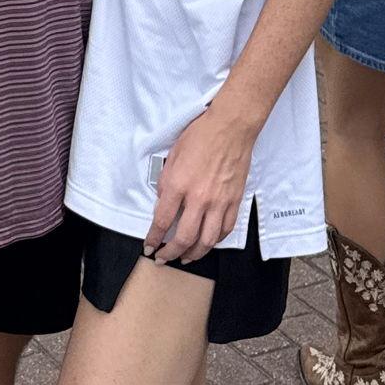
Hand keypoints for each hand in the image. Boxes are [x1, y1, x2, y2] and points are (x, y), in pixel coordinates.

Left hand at [146, 104, 256, 265]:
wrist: (231, 127)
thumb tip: (163, 203)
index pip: (162, 221)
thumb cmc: (201, 135)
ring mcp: (219, 202)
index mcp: (179, 184)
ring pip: (207, 241)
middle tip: (164, 258)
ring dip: (194, 254)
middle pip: (184, 238)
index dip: (154, 238)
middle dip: (171, 253)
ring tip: (185, 258)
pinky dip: (215, 240)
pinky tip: (208, 242)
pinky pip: (225, 230)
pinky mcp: (235, 201)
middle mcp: (199, 198)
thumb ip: (166, 182)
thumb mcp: (173, 155)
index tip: (149, 246)